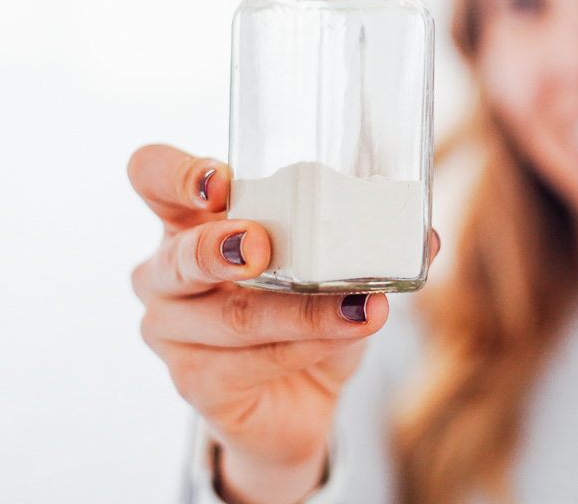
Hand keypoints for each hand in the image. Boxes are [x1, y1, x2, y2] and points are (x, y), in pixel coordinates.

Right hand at [128, 144, 437, 503]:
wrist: (296, 402)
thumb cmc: (300, 314)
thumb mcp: (328, 267)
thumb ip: (362, 242)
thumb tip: (427, 236)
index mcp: (186, 219)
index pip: (151, 175)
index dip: (174, 173)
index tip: (219, 181)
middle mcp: (164, 272)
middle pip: (175, 255)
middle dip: (218, 247)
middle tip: (261, 243)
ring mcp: (170, 331)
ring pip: (231, 317)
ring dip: (299, 310)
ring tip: (359, 303)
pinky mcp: (194, 382)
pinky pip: (250, 363)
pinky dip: (307, 344)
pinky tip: (348, 332)